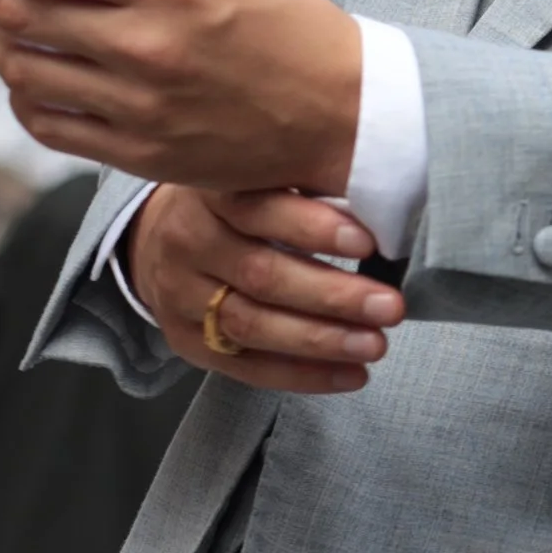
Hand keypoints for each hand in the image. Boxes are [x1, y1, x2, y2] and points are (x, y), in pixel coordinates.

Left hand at [0, 0, 359, 190]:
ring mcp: (142, 108)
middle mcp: (151, 46)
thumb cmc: (276, 15)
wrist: (339, 106)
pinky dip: (27, 95)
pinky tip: (46, 75)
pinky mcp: (140, 155)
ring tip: (25, 25)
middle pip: (22, 9)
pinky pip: (46, 125)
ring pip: (23, 69)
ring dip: (5, 39)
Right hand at [129, 185, 403, 393]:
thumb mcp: (264, 177)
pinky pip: (246, 366)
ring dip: (320, 340)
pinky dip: (302, 375)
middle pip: (260, 274)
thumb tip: (386, 200)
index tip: (366, 243)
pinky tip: (350, 374)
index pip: (258, 209)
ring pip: (252, 324)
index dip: (313, 227)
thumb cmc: (241, 202)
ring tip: (375, 344)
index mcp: (212, 192)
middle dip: (331, 295)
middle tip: (389, 307)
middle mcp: (188, 242)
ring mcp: (181, 295)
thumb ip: (312, 186)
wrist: (162, 235)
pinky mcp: (185, 339)